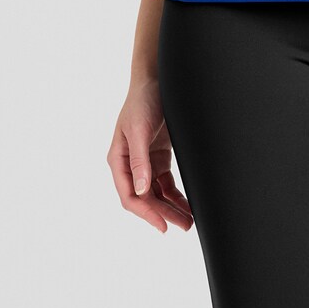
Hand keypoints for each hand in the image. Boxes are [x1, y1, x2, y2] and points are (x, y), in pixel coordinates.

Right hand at [108, 79, 194, 233]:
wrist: (156, 80)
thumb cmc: (142, 102)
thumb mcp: (139, 131)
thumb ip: (139, 161)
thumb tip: (141, 190)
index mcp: (119, 160)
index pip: (130, 196)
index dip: (146, 213)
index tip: (163, 226)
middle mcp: (130, 164)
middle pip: (146, 199)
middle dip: (163, 214)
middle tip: (184, 226)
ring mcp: (145, 162)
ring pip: (157, 194)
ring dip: (171, 208)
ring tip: (189, 221)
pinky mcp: (158, 157)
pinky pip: (166, 183)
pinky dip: (176, 195)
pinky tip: (188, 204)